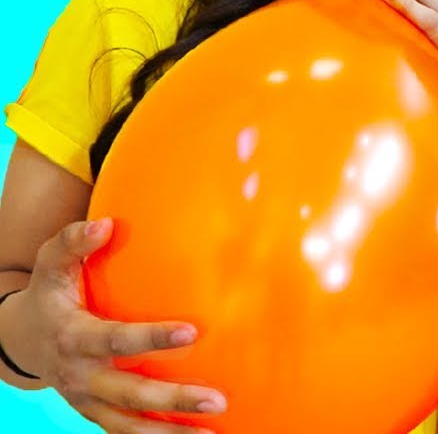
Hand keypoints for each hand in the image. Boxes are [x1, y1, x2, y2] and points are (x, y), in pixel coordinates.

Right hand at [6, 219, 224, 432]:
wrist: (21, 339)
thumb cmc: (49, 292)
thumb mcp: (51, 264)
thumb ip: (75, 242)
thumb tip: (104, 224)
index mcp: (74, 337)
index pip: (116, 339)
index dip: (151, 338)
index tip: (192, 332)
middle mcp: (81, 375)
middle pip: (130, 393)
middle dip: (173, 399)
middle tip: (216, 399)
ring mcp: (87, 400)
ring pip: (129, 424)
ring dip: (170, 432)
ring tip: (214, 433)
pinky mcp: (95, 413)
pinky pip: (126, 432)